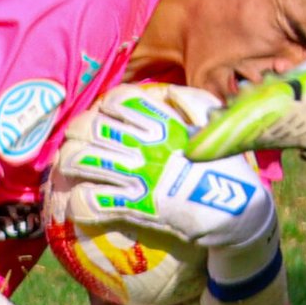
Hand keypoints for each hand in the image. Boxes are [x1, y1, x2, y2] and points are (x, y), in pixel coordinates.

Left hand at [47, 84, 279, 252]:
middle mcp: (146, 145)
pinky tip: (81, 205)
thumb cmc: (231, 169)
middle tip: (74, 142)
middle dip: (76, 133)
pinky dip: (81, 204)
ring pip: (83, 161)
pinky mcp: (136, 205)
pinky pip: (93, 202)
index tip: (102, 116)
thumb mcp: (217, 126)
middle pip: (91, 128)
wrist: (237, 211)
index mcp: (164, 123)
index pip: (119, 101)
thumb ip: (193, 105)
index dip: (103, 107)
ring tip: (68, 170)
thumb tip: (169, 94)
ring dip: (70, 164)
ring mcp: (139, 175)